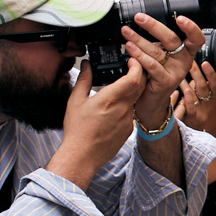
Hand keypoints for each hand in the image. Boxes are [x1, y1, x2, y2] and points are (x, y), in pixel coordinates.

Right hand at [51, 60, 144, 184]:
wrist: (83, 155)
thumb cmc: (77, 130)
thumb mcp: (75, 101)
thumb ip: (83, 80)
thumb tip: (86, 64)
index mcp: (109, 100)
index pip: (133, 79)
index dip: (136, 67)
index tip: (132, 61)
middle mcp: (122, 109)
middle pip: (140, 86)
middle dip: (138, 74)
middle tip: (130, 67)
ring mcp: (128, 120)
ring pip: (136, 99)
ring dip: (133, 89)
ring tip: (122, 84)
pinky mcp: (129, 129)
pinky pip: (132, 112)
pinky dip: (128, 104)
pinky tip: (117, 105)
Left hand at [123, 13, 203, 126]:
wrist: (151, 101)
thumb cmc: (154, 76)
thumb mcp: (160, 56)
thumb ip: (159, 43)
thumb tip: (144, 22)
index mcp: (185, 53)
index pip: (196, 38)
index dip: (191, 28)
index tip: (179, 18)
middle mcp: (183, 62)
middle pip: (173, 40)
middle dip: (153, 26)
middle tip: (139, 18)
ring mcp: (176, 72)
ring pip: (157, 51)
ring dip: (138, 39)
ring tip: (126, 32)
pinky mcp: (166, 81)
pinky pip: (152, 65)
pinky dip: (139, 55)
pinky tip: (130, 48)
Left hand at [177, 61, 215, 133]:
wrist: (191, 126)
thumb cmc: (193, 104)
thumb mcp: (198, 92)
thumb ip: (196, 80)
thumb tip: (190, 60)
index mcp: (211, 95)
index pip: (215, 83)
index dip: (212, 74)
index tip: (205, 63)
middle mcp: (207, 102)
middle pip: (204, 87)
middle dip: (197, 74)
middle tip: (189, 63)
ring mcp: (200, 110)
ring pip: (196, 96)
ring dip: (187, 84)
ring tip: (180, 76)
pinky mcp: (192, 118)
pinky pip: (191, 109)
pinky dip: (186, 100)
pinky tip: (178, 93)